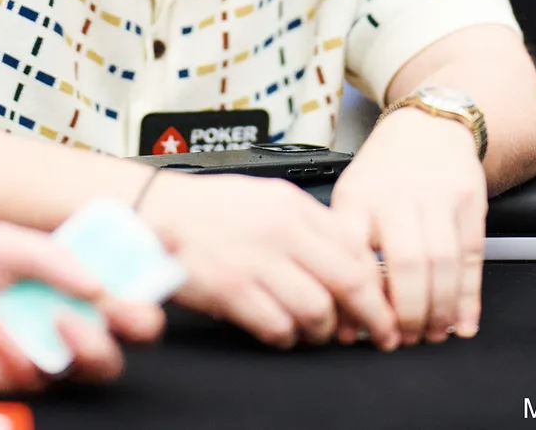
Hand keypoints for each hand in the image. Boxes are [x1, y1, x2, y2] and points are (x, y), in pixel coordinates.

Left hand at [0, 221, 164, 391]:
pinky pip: (46, 373)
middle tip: (120, 306)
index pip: (134, 261)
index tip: (170, 240)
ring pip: (107, 361)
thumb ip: (53, 257)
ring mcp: (59, 345)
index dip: (160, 252)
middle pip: (140, 323)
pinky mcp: (35, 376)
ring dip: (91, 343)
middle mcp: (77, 308)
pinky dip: (17, 348)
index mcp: (77, 268)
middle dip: (142, 315)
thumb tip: (97, 282)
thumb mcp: (5, 244)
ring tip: (59, 320)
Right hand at [137, 172, 397, 350]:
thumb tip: (350, 259)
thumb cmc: (207, 210)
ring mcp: (255, 260)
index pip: (356, 247)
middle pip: (349, 280)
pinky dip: (287, 337)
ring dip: (323, 330)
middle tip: (379, 333)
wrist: (152, 212)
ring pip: (317, 309)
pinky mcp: (230, 288)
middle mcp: (280, 229)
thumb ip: (307, 225)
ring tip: (317, 332)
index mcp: (292, 205)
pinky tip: (281, 332)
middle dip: (371, 315)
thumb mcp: (266, 198)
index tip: (383, 302)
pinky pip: (278, 326)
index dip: (377, 283)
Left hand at [329, 107, 486, 344]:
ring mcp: (437, 195)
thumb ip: (346, 247)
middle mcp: (398, 194)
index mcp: (358, 196)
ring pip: (443, 262)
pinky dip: (469, 296)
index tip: (352, 332)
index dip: (354, 296)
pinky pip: (473, 256)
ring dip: (439, 309)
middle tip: (400, 340)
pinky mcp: (470, 200)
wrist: (431, 123)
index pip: (353, 252)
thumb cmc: (385, 171)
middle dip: (406, 312)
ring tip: (430, 336)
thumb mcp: (351, 195)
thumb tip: (341, 313)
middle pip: (406, 263)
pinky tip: (463, 323)